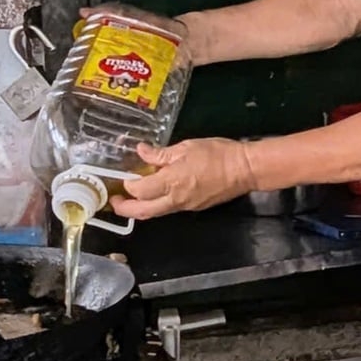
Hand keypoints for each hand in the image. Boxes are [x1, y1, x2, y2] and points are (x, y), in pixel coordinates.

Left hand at [108, 139, 254, 219]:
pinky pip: (170, 208)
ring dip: (141, 208)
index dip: (129, 184)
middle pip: (143, 212)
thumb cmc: (218, 154)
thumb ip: (161, 153)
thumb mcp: (187, 147)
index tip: (126, 176)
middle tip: (114, 202)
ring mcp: (185, 206)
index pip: (140, 190)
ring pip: (156, 213)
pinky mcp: (194, 207)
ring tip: (132, 198)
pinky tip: (158, 192)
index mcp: (172, 182)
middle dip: (124, 209)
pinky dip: (158, 203)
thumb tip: (142, 152)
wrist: (245, 170)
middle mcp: (175, 199)